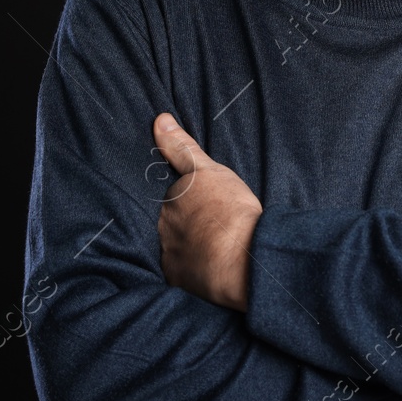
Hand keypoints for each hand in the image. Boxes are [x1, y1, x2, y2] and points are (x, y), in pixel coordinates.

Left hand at [152, 112, 263, 311]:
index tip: (206, 205)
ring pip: (176, 247)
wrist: (242, 260)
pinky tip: (208, 267)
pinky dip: (192, 269)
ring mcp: (169, 255)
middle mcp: (163, 228)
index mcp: (171, 201)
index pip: (175, 198)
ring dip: (189, 246)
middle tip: (211, 226)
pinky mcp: (178, 280)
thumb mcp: (209, 170)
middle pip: (172, 223)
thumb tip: (159, 120)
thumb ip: (182, 147)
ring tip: (212, 248)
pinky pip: (182, 272)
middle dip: (186, 224)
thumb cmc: (229, 212)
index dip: (191, 201)